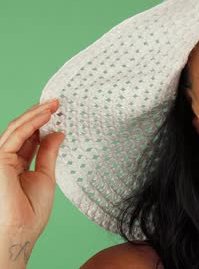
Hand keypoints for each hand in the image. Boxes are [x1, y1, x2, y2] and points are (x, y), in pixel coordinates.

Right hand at [0, 99, 63, 240]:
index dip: (41, 124)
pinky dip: (31, 123)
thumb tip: (57, 133)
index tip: (58, 113)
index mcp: (15, 166)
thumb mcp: (45, 176)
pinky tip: (45, 115)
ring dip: (35, 114)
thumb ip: (48, 153)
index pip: (28, 139)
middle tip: (57, 103)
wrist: (20, 231)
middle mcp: (5, 160)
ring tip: (54, 104)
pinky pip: (15, 136)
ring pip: (16, 129)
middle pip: (21, 131)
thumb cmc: (30, 213)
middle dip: (38, 115)